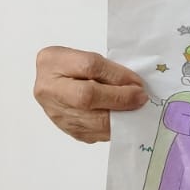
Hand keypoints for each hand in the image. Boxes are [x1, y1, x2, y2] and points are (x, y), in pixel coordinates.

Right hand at [33, 46, 147, 143]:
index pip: (89, 67)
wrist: (53, 83)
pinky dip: (113, 127)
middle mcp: (49, 89)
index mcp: (52, 61)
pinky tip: (122, 119)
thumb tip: (133, 85)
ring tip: (134, 109)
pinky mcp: (67, 129)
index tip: (137, 82)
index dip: (117, 75)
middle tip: (140, 98)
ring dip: (120, 116)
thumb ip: (107, 69)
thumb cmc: (72, 67)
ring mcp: (56, 112)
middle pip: (87, 97)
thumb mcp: (86, 56)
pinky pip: (94, 133)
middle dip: (119, 99)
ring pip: (91, 120)